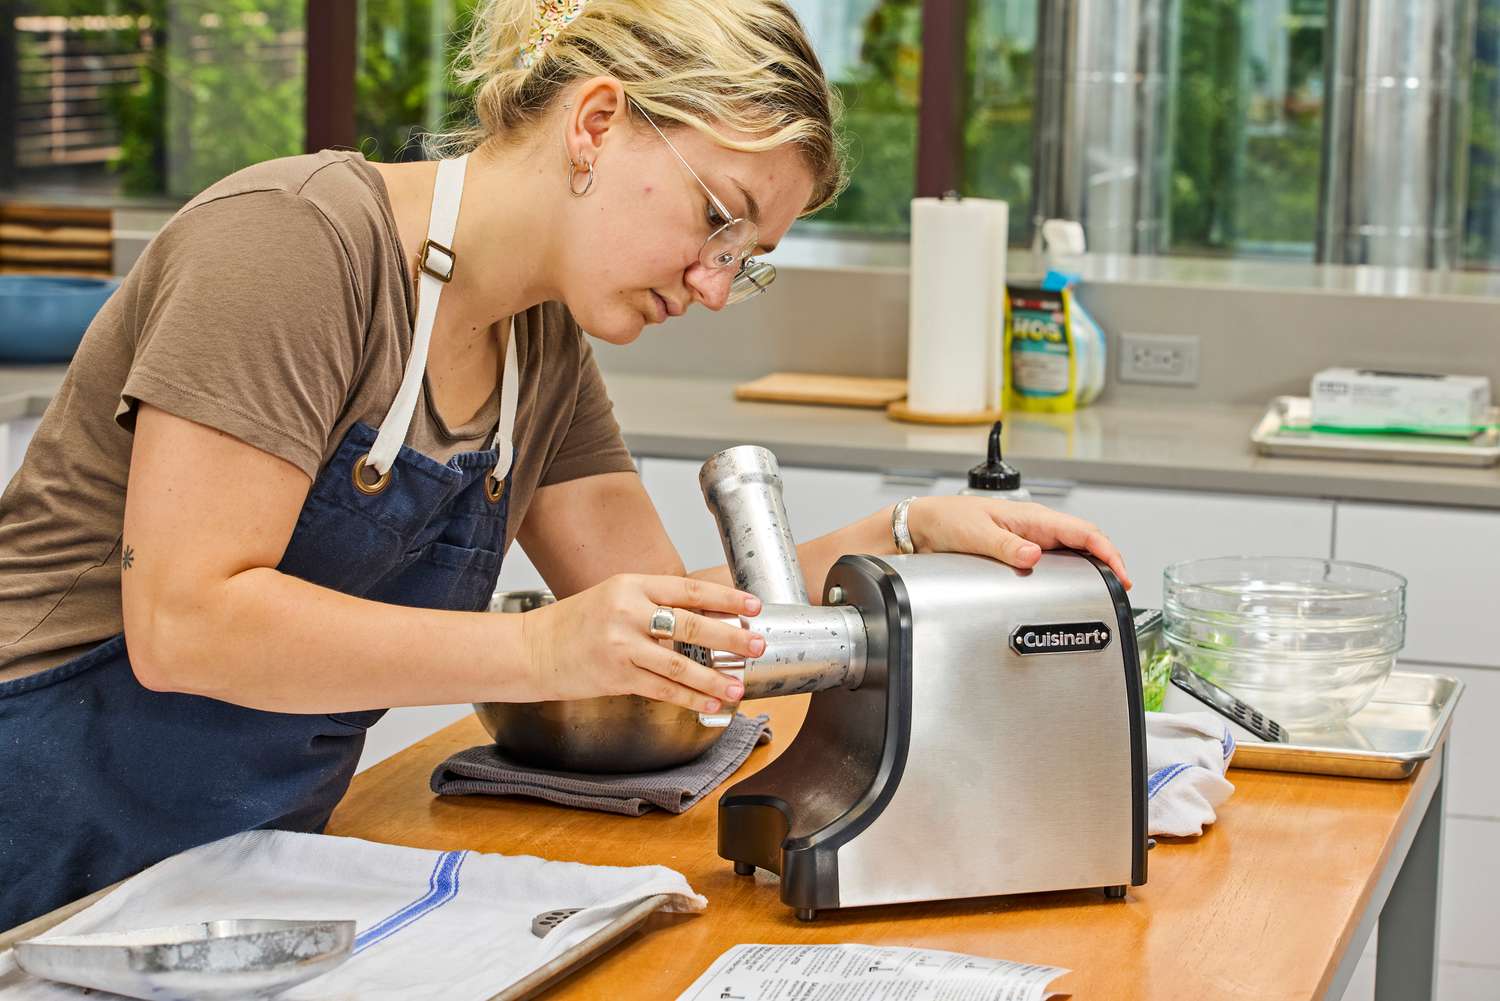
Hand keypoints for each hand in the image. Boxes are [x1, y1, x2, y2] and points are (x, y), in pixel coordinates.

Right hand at [519, 574, 765, 711]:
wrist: (533, 649)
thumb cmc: (576, 622)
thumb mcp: (615, 596)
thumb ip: (654, 603)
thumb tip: (705, 616)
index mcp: (632, 585)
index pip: (689, 589)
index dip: (726, 597)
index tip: (754, 605)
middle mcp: (628, 612)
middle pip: (691, 625)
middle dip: (731, 636)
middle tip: (758, 644)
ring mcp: (622, 646)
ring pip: (680, 664)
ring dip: (714, 677)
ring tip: (738, 685)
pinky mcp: (616, 677)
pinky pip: (663, 690)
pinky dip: (690, 698)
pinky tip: (710, 702)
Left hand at [905, 496, 1131, 589]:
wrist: (924, 525)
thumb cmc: (947, 520)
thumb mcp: (976, 535)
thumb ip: (1006, 547)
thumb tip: (1034, 556)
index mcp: (1031, 517)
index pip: (1082, 531)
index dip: (1107, 551)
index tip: (1121, 573)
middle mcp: (1034, 526)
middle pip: (1084, 540)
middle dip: (1107, 560)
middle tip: (1120, 586)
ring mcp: (1028, 538)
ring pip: (1071, 549)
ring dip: (1091, 565)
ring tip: (1105, 587)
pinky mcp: (1019, 550)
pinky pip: (1053, 558)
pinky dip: (1071, 570)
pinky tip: (1073, 583)